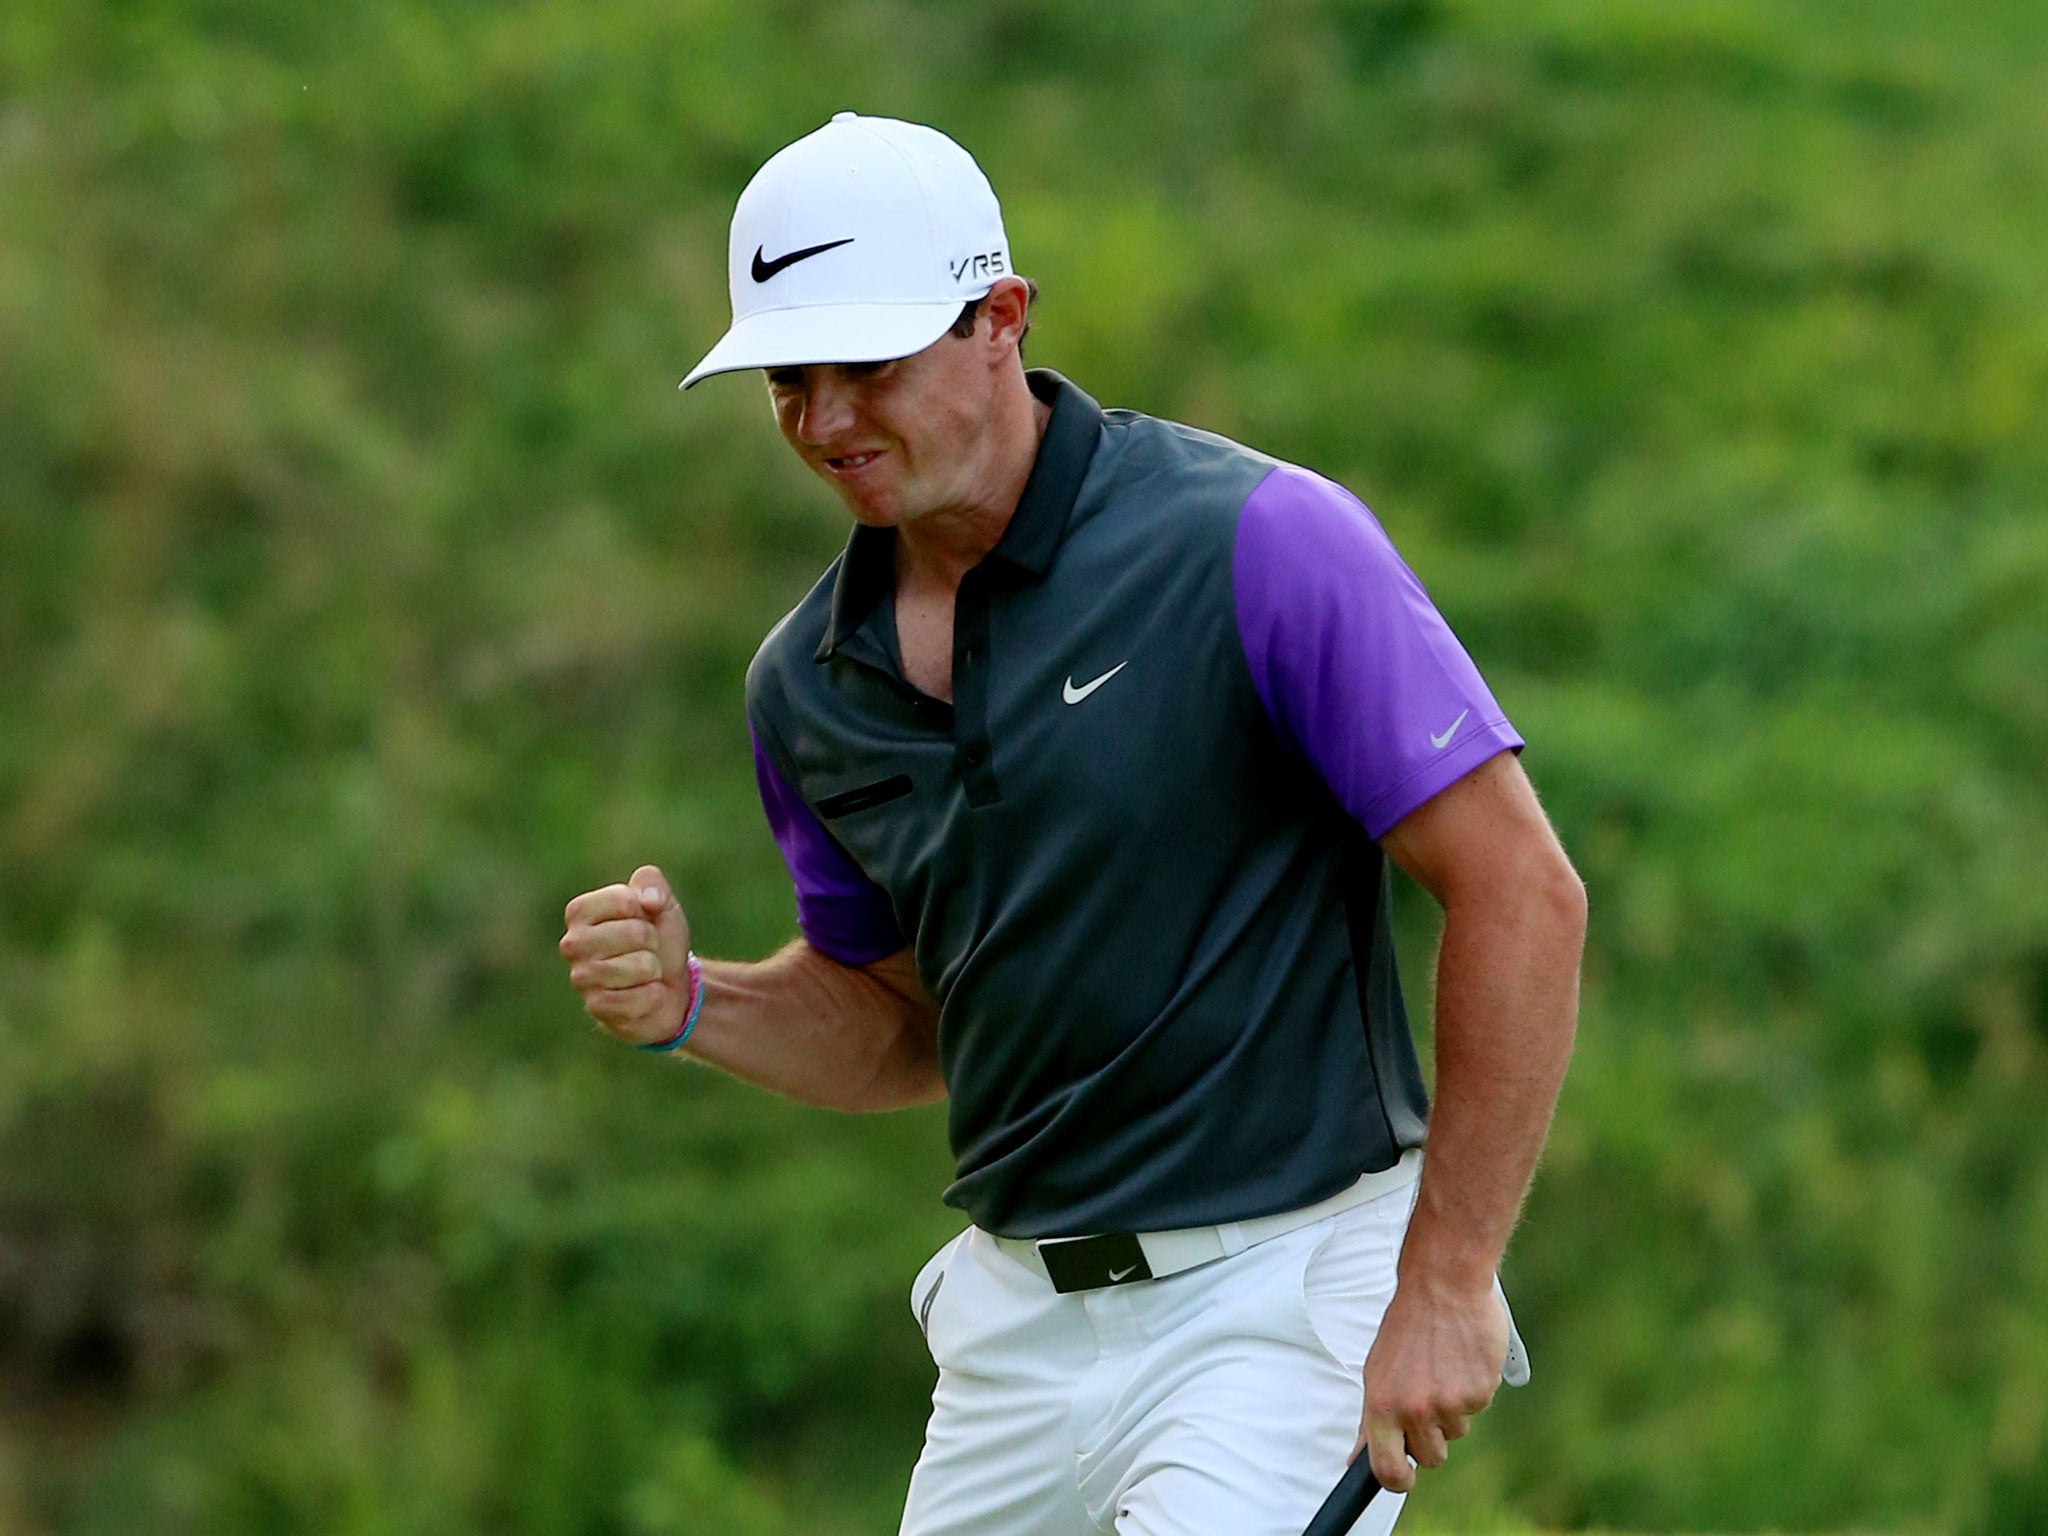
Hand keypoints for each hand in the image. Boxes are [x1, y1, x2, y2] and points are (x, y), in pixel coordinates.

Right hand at [559, 865, 694, 1046]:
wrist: (670, 987)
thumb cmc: (659, 940)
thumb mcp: (661, 903)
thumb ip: (652, 883)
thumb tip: (649, 901)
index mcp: (579, 912)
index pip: (626, 901)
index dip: (647, 911)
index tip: (642, 921)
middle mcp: (572, 944)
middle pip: (636, 933)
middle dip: (653, 943)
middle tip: (646, 951)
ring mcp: (581, 978)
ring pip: (642, 965)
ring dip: (654, 970)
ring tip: (644, 973)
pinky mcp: (597, 1008)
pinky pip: (644, 996)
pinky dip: (655, 996)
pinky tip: (643, 996)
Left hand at [1353, 1272, 1508, 1491]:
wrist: (1442, 1286)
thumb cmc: (1407, 1327)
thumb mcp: (1377, 1372)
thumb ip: (1371, 1421)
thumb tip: (1357, 1459)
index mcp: (1382, 1405)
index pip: (1386, 1469)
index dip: (1398, 1480)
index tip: (1404, 1477)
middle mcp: (1415, 1409)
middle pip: (1430, 1457)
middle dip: (1431, 1436)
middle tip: (1427, 1398)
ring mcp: (1450, 1403)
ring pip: (1456, 1432)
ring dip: (1452, 1410)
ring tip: (1442, 1369)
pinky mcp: (1480, 1392)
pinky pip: (1478, 1408)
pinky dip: (1472, 1390)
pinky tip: (1461, 1361)